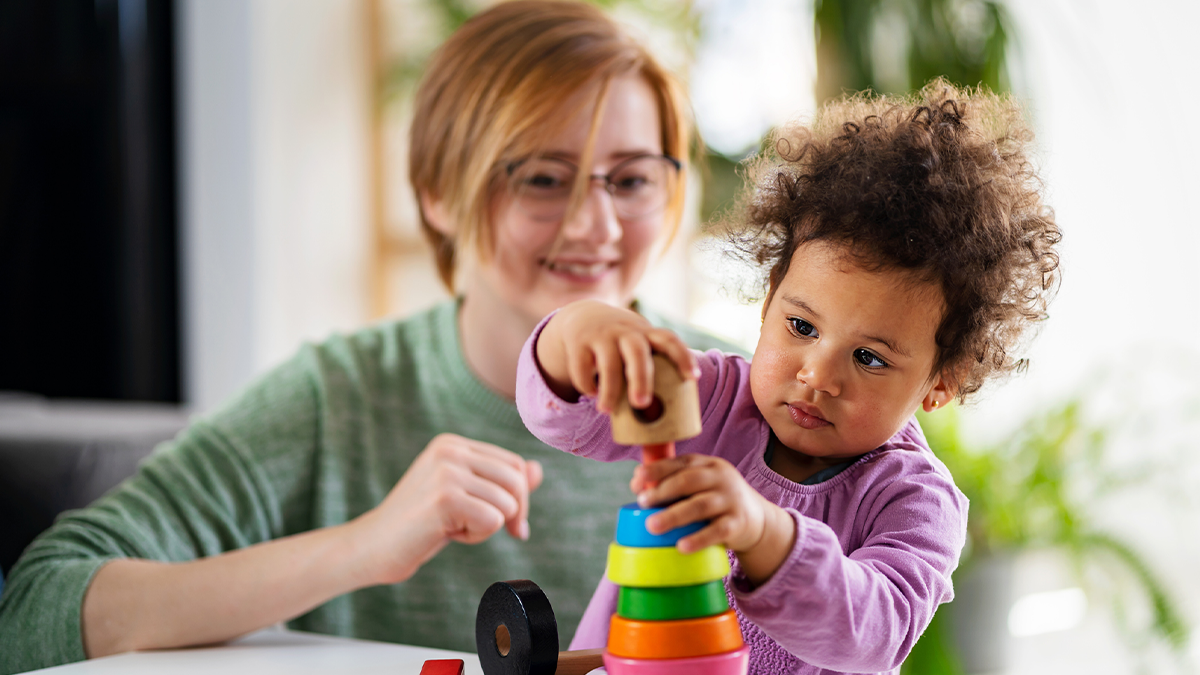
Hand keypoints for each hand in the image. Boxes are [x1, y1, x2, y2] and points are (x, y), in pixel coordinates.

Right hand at [352, 433, 543, 584]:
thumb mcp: (464, 497)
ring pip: (508, 503)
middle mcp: (451, 450)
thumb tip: (538, 470)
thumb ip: (499, 482)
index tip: (507, 524)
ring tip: (453, 526)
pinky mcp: (445, 498)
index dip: (518, 498)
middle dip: (511, 513)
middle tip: (479, 529)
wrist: (373, 547)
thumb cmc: (419, 525)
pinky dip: (476, 536)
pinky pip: (493, 521)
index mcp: (453, 444)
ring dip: (488, 526)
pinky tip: (447, 533)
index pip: (514, 464)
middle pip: (517, 481)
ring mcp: (447, 472)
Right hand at [536, 300, 697, 413]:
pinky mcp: (579, 343)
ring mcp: (602, 336)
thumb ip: (648, 368)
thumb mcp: (637, 344)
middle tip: (642, 404)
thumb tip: (662, 420)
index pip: (669, 340)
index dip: (682, 357)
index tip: (692, 378)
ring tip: (606, 411)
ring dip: (609, 390)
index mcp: (646, 334)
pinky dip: (586, 384)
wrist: (583, 316)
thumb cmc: (620, 343)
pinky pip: (582, 367)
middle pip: (637, 353)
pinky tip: (591, 394)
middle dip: (641, 379)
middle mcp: (626, 332)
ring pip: (608, 363)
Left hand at [632, 455, 795, 585]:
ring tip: (652, 526)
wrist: (757, 519)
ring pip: (701, 505)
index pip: (680, 462)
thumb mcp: (701, 484)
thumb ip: (674, 482)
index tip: (637, 481)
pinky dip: (698, 539)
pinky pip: (717, 531)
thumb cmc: (717, 499)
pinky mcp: (737, 524)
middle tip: (642, 503)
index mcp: (707, 465)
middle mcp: (720, 478)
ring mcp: (730, 500)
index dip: (656, 470)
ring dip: (674, 516)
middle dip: (663, 491)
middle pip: (689, 480)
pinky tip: (681, 546)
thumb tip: (638, 487)